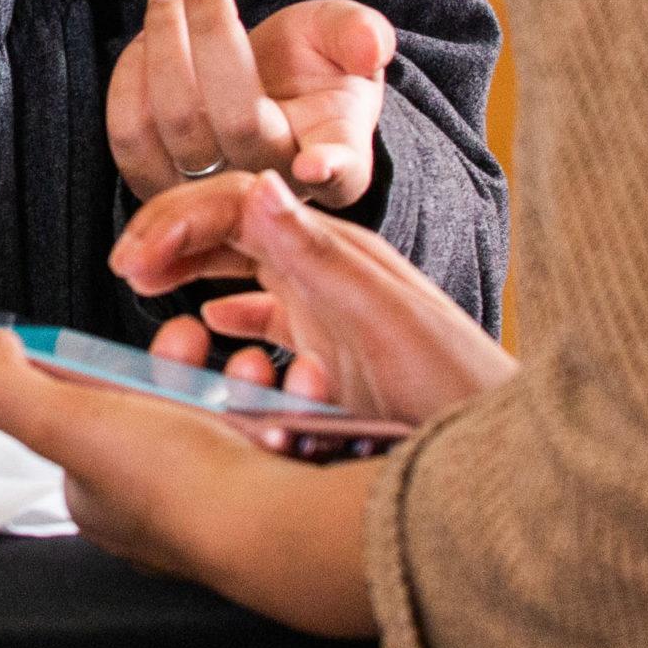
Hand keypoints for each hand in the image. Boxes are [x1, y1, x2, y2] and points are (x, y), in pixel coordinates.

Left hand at [0, 335, 378, 638]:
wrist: (284, 523)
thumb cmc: (178, 488)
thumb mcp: (57, 422)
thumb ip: (2, 387)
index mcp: (101, 496)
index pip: (84, 419)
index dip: (101, 373)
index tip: (123, 350)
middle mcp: (161, 505)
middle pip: (159, 406)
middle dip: (180, 366)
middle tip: (192, 347)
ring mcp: (226, 500)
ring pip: (228, 413)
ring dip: (239, 377)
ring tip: (249, 368)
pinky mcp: (283, 492)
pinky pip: (287, 426)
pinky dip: (293, 398)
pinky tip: (295, 390)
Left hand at [107, 0, 394, 209]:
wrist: (268, 89)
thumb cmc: (315, 63)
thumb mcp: (347, 38)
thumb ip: (360, 35)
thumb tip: (371, 47)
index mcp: (338, 156)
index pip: (341, 171)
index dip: (330, 169)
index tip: (316, 162)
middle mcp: (273, 184)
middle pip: (236, 120)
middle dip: (211, 33)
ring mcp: (213, 192)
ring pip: (174, 125)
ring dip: (162, 42)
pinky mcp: (159, 184)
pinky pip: (130, 137)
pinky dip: (130, 75)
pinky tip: (149, 35)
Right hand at [116, 170, 515, 427]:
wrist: (521, 462)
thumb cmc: (462, 397)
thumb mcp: (384, 323)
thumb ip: (318, 255)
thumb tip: (257, 184)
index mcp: (337, 253)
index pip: (235, 206)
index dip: (175, 223)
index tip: (131, 262)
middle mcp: (332, 271)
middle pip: (232, 227)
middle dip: (170, 238)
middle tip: (126, 269)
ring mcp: (335, 309)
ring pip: (244, 268)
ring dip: (192, 270)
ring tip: (152, 290)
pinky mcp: (339, 349)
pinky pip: (268, 315)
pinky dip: (229, 312)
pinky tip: (213, 326)